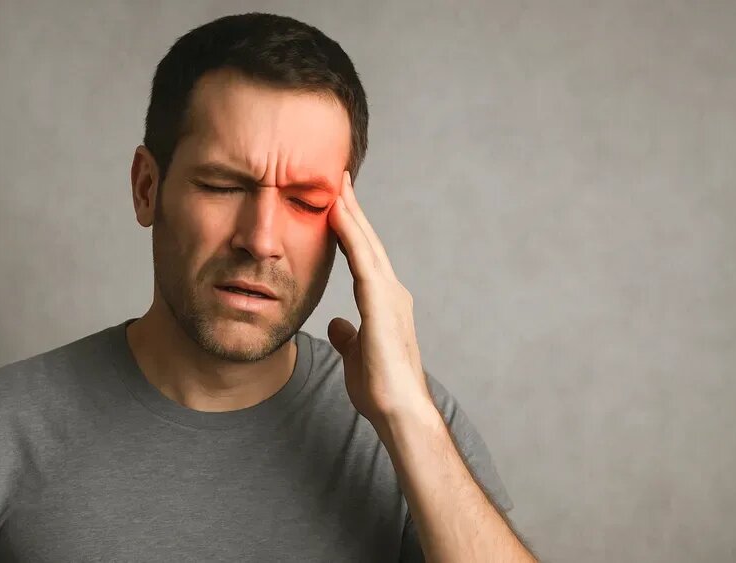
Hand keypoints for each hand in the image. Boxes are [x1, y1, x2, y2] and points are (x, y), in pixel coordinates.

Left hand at [326, 171, 434, 426]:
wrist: (399, 412)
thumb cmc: (381, 390)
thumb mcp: (357, 356)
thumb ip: (349, 336)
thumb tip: (338, 325)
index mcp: (383, 302)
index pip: (362, 256)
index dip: (349, 228)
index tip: (336, 201)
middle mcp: (390, 293)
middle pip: (367, 242)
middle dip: (352, 208)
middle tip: (339, 176)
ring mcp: (389, 297)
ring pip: (367, 244)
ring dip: (351, 212)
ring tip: (337, 183)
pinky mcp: (382, 305)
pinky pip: (363, 262)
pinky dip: (351, 235)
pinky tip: (336, 214)